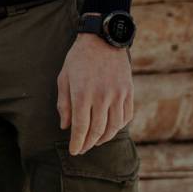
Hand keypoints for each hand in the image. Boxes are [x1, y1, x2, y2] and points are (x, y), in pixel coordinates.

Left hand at [57, 33, 133, 155]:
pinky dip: (118, 126)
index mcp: (83, 94)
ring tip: (96, 141)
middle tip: (82, 149)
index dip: (77, 142)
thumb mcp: (64, 78)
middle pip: (97, 130)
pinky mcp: (129, 92)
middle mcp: (102, 97)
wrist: (103, 40)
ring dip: (104, 138)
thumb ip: (64, 104)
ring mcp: (118, 95)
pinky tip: (110, 128)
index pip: (80, 127)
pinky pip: (126, 116)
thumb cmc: (78, 59)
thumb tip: (65, 126)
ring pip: (114, 126)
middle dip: (88, 143)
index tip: (74, 151)